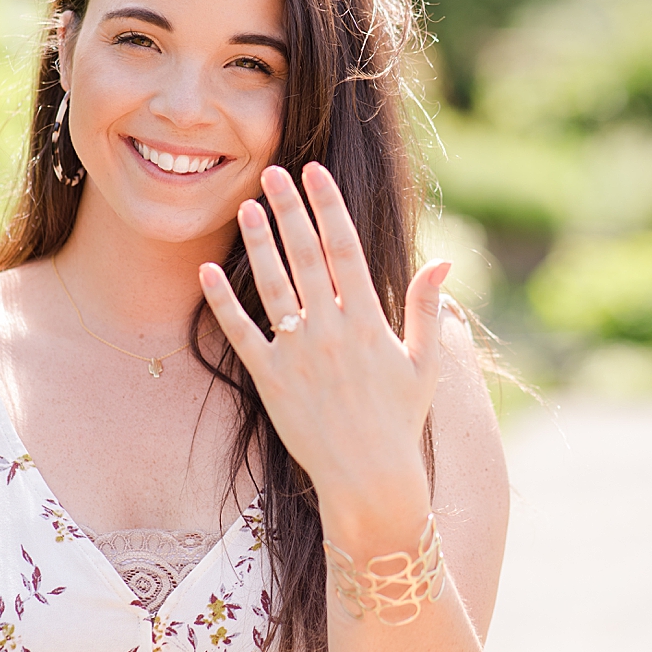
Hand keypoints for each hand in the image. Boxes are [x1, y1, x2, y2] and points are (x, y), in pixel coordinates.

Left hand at [198, 163, 450, 548]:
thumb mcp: (424, 364)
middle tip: (271, 173)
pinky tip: (207, 273)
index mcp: (368, 321)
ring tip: (246, 207)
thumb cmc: (399, 422)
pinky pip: (242, 334)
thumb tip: (444, 261)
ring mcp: (298, 354)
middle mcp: (331, 330)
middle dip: (288, 210)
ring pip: (273, 286)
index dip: (328, 207)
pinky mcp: (271, 380)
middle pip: (305, 256)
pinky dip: (223, 303)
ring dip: (258, 243)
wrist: (369, 478)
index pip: (345, 249)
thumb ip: (428, 310)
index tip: (314, 173)